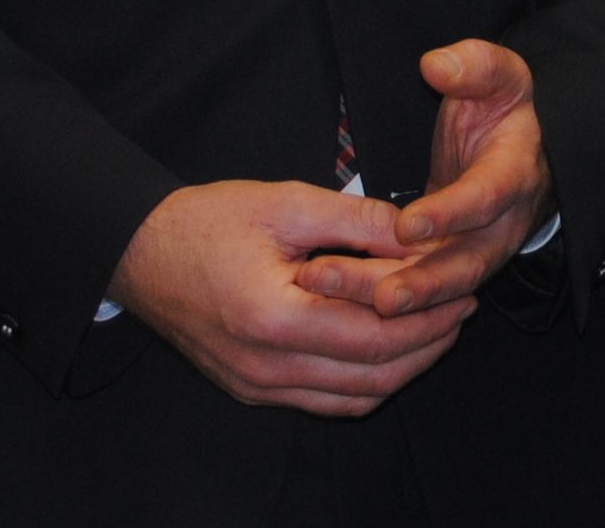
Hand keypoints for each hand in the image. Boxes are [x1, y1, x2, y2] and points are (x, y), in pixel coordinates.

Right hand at [110, 178, 465, 415]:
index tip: (464, 291)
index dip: (428, 319)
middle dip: (428, 345)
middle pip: (372, 376)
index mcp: (274, 319)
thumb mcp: (286, 203)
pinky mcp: (254, 390)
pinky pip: (325, 400)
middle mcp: (266, 367)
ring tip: (437, 328)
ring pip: (353, 397)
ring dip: (403, 367)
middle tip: (462, 309)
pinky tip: (389, 349)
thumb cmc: (206, 222)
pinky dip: (366, 381)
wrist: (140, 254)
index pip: (374, 337)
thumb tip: (418, 236)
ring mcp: (258, 386)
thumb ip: (357, 222)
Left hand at [308, 40, 552, 321]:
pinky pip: (432, 290)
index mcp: (515, 173)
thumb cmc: (503, 107)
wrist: (522, 145)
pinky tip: (356, 306)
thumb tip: (437, 65)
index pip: (486, 197)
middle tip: (382, 299)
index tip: (404, 225)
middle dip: (425, 283)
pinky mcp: (458, 263)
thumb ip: (474, 66)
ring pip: (447, 286)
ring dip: (406, 299)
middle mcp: (504, 223)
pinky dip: (399, 301)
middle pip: (467, 262)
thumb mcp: (500, 75)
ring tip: (361, 307)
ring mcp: (482, 249)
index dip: (449, 213)